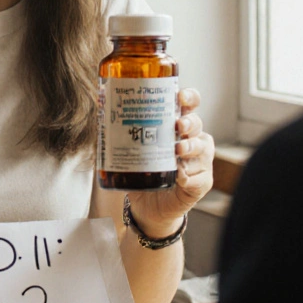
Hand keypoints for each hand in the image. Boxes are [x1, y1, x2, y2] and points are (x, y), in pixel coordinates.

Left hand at [126, 88, 214, 236]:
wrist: (147, 206)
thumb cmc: (141, 171)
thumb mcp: (128, 148)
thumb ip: (115, 129)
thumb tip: (99, 102)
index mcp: (176, 125)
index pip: (189, 104)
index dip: (189, 97)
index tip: (180, 96)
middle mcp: (192, 139)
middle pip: (197, 123)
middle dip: (189, 122)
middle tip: (178, 125)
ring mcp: (199, 161)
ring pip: (202, 147)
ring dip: (191, 147)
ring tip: (179, 150)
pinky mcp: (201, 183)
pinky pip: (200, 177)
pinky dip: (190, 176)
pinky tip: (181, 176)